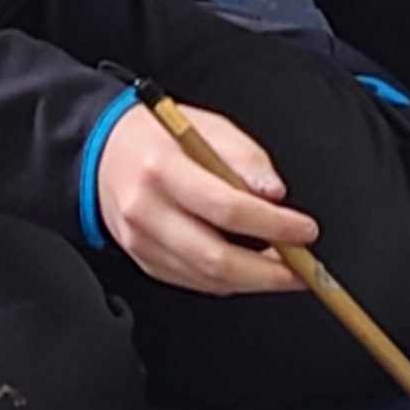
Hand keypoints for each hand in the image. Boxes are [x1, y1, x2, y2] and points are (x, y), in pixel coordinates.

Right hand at [94, 101, 313, 297]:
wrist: (104, 151)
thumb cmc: (161, 136)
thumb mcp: (209, 128)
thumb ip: (246, 160)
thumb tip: (275, 195)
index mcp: (163, 169)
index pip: (227, 208)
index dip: (274, 225)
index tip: (305, 230)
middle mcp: (146, 210)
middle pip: (215, 258)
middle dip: (269, 272)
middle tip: (304, 269)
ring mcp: (140, 241)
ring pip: (206, 278)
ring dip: (253, 281)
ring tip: (285, 270)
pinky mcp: (142, 259)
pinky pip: (192, 282)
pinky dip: (228, 281)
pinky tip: (250, 270)